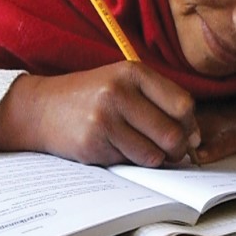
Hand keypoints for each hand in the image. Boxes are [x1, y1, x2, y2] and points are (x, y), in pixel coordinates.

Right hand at [0, 62, 197, 166]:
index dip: (190, 125)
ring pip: (154, 155)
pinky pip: (130, 163)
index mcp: (133, 72)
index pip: (183, 104)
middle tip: (170, 150)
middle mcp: (119, 92)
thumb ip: (160, 101)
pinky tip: (116, 149)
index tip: (186, 132)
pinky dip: (130, 162)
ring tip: (142, 149)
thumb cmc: (90, 95)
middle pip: (172, 134)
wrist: (40, 107)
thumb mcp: (123, 82)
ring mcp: (104, 119)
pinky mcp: (92, 144)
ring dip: (155, 159)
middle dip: (177, 149)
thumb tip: (195, 136)